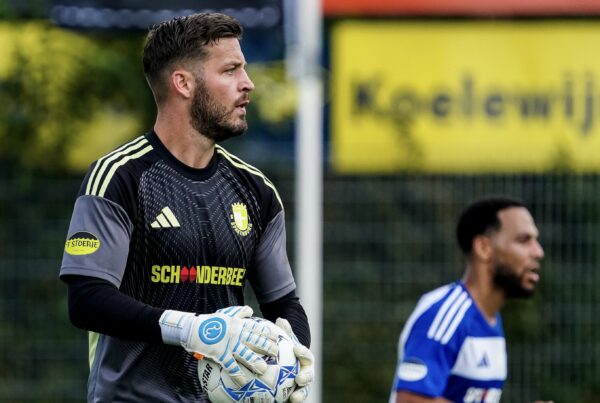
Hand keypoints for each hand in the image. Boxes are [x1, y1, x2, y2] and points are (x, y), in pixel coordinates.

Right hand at [159, 305, 276, 386]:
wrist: (193, 328)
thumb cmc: (210, 322)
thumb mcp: (226, 314)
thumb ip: (240, 313)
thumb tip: (250, 311)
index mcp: (238, 324)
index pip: (256, 328)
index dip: (267, 333)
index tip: (276, 337)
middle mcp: (236, 334)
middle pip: (255, 341)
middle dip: (267, 347)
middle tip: (276, 352)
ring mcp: (229, 345)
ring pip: (245, 354)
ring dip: (255, 362)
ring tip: (264, 368)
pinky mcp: (220, 354)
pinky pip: (231, 366)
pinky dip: (237, 375)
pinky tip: (243, 382)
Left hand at [275, 318, 314, 402]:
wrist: (289, 366)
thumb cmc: (288, 352)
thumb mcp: (286, 342)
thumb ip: (285, 332)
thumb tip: (280, 319)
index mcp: (306, 359)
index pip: (306, 355)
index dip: (302, 352)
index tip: (296, 349)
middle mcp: (307, 373)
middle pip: (308, 376)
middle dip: (306, 378)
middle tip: (298, 378)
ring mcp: (303, 386)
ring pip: (304, 392)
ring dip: (300, 395)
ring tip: (294, 398)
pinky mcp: (297, 395)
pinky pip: (295, 399)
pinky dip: (292, 402)